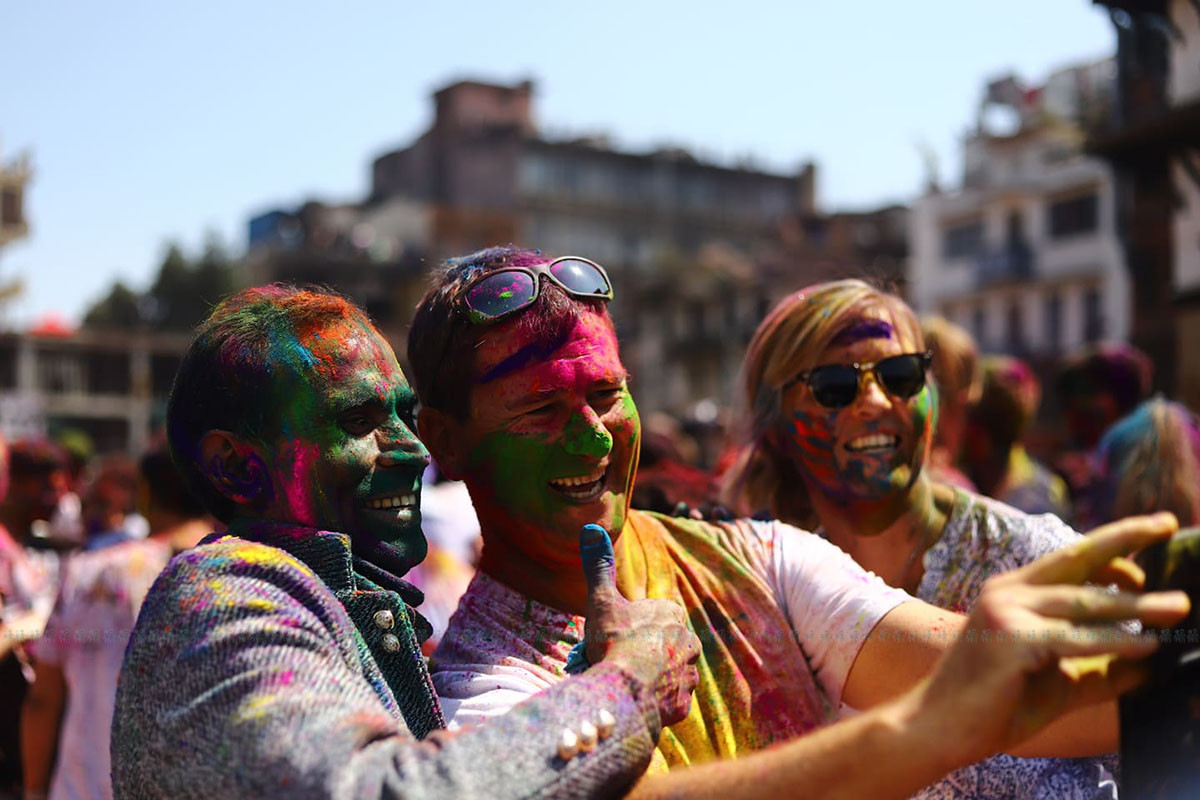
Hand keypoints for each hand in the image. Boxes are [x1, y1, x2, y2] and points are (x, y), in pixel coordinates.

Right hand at [579, 523, 700, 724]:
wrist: (625, 691)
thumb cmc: (615, 641)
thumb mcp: (602, 600)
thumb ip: (599, 565)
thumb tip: (590, 527)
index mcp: (672, 614)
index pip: (657, 616)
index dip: (635, 626)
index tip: (617, 636)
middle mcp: (688, 642)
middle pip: (665, 644)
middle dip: (647, 652)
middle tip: (619, 661)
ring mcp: (688, 674)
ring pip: (671, 673)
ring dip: (654, 677)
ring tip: (628, 683)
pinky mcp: (683, 703)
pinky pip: (670, 700)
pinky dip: (656, 701)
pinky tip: (637, 700)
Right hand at [916, 512, 1191, 763]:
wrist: (939, 726)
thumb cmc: (994, 704)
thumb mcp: (1058, 680)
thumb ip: (1100, 668)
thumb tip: (1152, 664)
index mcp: (1014, 592)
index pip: (1070, 560)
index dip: (1112, 555)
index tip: (1148, 566)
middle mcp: (1009, 591)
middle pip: (1078, 556)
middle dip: (1126, 537)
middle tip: (1166, 522)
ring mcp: (1007, 611)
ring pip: (1086, 601)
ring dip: (1138, 604)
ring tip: (1179, 607)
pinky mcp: (1012, 639)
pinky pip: (1075, 639)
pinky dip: (1115, 642)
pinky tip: (1147, 647)